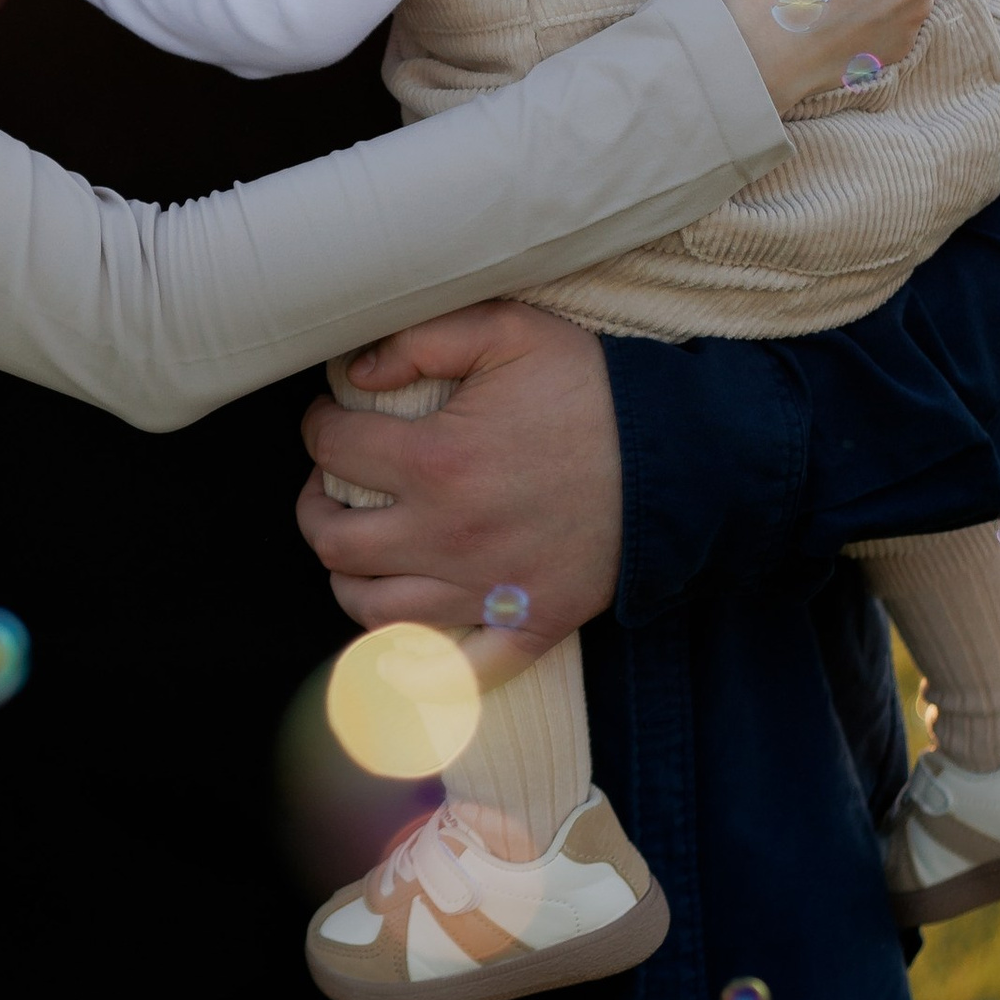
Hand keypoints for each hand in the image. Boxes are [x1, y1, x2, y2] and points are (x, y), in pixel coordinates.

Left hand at [297, 302, 620, 676]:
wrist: (683, 455)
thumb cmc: (594, 389)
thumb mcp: (510, 330)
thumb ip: (423, 338)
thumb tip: (356, 373)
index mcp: (436, 462)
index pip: (334, 450)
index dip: (319, 428)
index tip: (329, 420)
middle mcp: (448, 536)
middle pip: (335, 543)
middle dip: (316, 510)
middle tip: (330, 486)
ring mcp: (484, 590)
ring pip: (373, 611)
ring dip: (351, 579)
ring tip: (359, 549)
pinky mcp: (528, 625)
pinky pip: (456, 670)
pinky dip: (420, 666)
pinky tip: (403, 642)